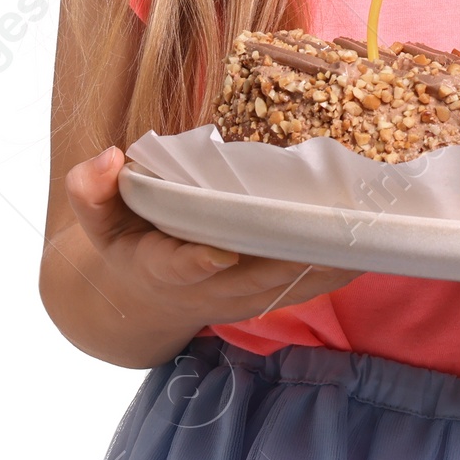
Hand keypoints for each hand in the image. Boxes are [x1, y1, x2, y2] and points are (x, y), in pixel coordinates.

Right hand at [62, 146, 363, 346]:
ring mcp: (236, 297)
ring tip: (360, 235)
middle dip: (285, 257)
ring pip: (283, 287)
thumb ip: (92, 190)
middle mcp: (203, 288)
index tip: (220, 250)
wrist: (140, 300)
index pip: (177, 266)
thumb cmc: (123, 242)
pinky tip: (367, 249)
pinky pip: (300, 289)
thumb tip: (106, 158)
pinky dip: (331, 272)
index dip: (197, 261)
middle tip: (324, 229)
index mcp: (155, 266)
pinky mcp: (261, 297)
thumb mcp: (96, 217)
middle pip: (248, 278)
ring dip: (320, 266)